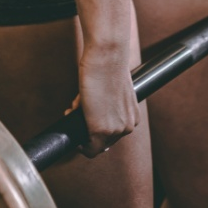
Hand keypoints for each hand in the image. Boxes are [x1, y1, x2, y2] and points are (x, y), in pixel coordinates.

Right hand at [70, 44, 140, 158]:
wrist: (107, 57)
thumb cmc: (108, 66)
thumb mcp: (113, 89)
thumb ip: (108, 104)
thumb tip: (92, 111)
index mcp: (133, 117)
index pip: (113, 133)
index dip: (96, 125)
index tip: (87, 116)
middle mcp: (127, 127)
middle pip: (104, 140)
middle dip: (88, 127)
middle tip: (78, 110)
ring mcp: (115, 131)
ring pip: (94, 144)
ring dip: (82, 129)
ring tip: (77, 106)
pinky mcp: (100, 131)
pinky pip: (89, 151)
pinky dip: (80, 146)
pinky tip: (74, 129)